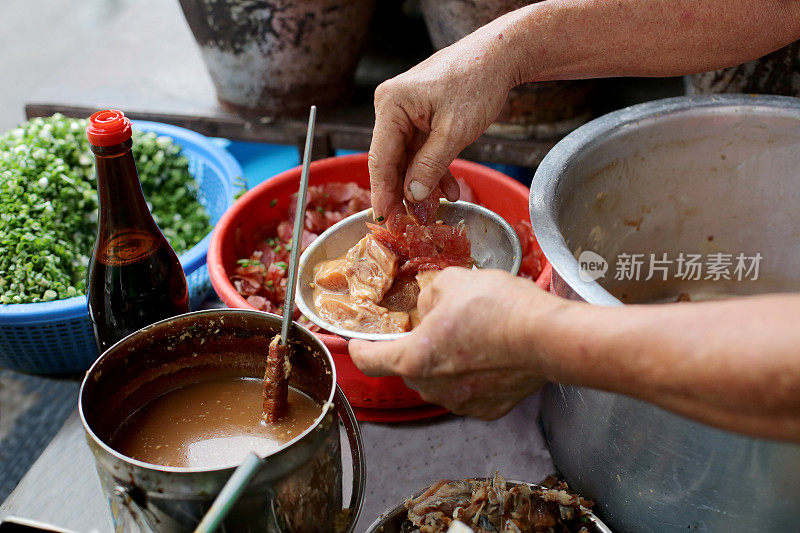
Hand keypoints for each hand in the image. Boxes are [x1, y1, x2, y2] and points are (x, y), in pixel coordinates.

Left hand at [349, 267, 550, 418]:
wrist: (548, 336)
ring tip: (472, 336)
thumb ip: (428, 296)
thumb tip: (428, 307)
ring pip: (441, 381)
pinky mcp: (490, 409)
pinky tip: (490, 355)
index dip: (359, 349)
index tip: (357, 343)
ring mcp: (463, 403)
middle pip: (410, 368)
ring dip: (446, 362)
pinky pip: (469, 391)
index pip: (370, 361)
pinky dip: (473, 376)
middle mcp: (433, 388)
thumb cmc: (499, 309)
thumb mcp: (451, 282)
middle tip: (438, 324)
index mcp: (414, 358)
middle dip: (418, 347)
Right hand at [367, 28, 515, 220]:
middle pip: (391, 160)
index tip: (385, 219)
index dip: (382, 191)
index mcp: (391, 105)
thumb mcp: (454, 132)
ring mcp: (406, 112)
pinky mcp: (421, 117)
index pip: (380, 157)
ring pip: (408, 159)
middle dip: (403, 192)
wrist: (500, 56)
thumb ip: (431, 165)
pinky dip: (434, 170)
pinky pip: (421, 150)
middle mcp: (392, 107)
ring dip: (421, 184)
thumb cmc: (477, 83)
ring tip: (432, 211)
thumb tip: (412, 195)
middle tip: (408, 222)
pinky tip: (447, 190)